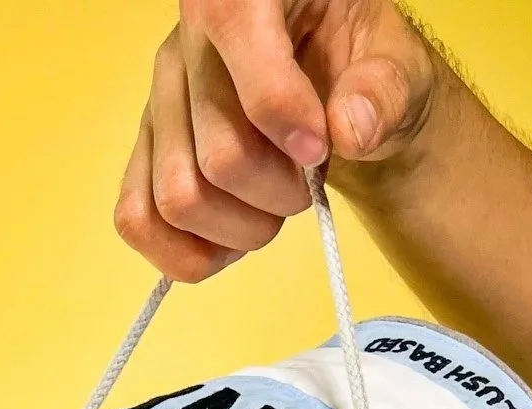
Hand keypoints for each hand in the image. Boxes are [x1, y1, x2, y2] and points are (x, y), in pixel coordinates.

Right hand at [115, 0, 434, 281]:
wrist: (334, 86)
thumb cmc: (361, 66)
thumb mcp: (396, 63)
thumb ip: (383, 90)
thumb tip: (349, 130)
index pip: (234, 31)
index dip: (279, 108)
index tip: (320, 150)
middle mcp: (186, 40)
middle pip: (218, 154)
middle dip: (278, 194)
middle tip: (308, 184)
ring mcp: (160, 101)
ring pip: (178, 198)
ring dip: (239, 230)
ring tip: (271, 210)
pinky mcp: (148, 150)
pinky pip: (136, 218)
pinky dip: (184, 253)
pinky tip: (227, 245)